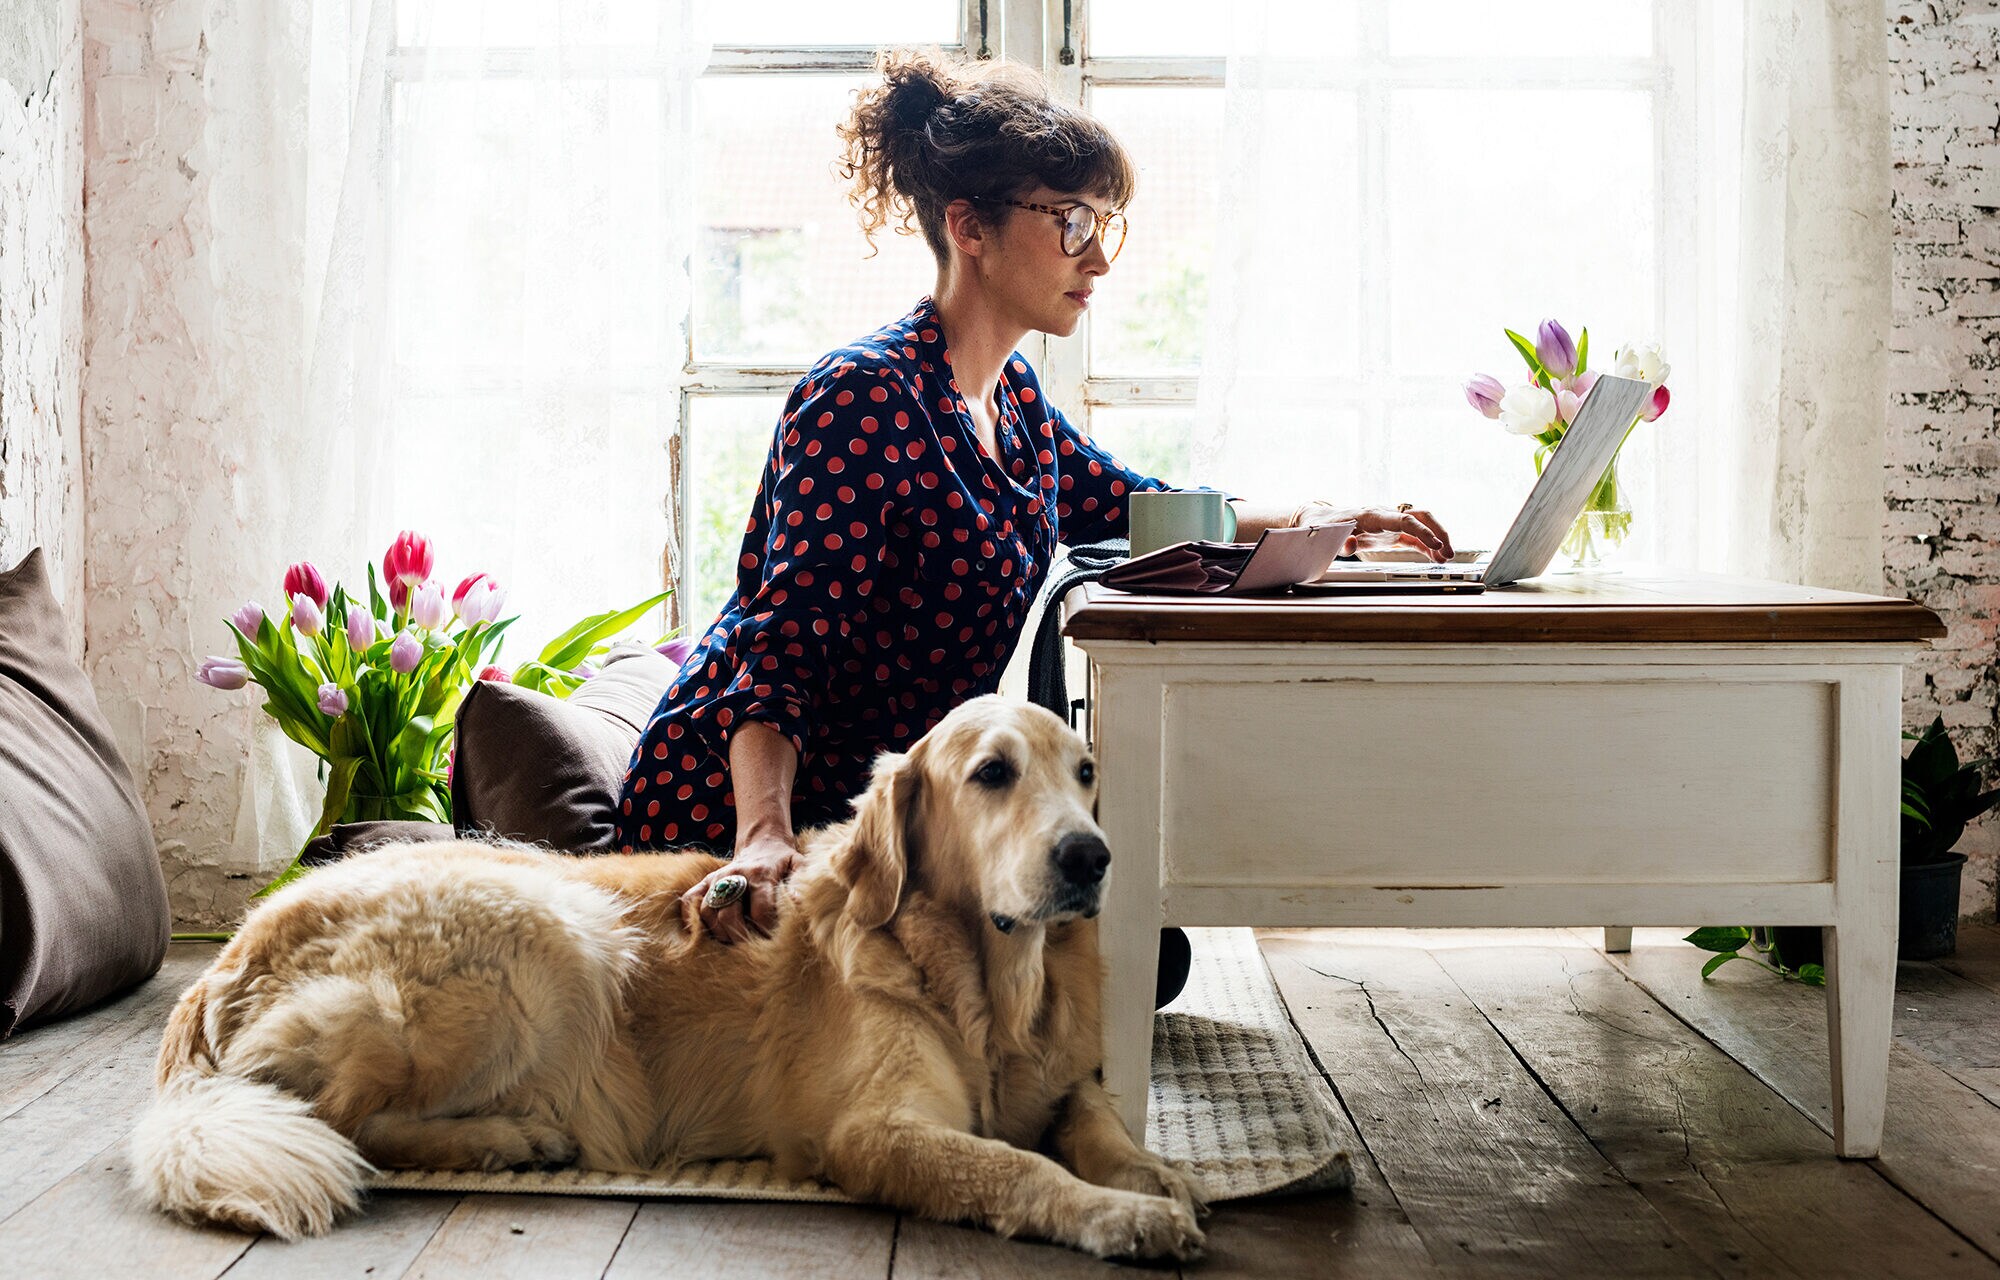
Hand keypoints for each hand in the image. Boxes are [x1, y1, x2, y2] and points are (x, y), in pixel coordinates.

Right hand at [681, 834, 800, 944]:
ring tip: (733, 939)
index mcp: (760, 874)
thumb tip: (798, 906)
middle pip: (729, 914)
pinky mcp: (704, 881)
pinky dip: (693, 918)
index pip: (760, 911)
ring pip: (708, 911)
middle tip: (751, 946)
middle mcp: (734, 875)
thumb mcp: (798, 866)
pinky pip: (689, 900)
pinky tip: (709, 930)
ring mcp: (716, 878)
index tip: (773, 941)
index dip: (766, 931)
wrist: (763, 843)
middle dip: (740, 935)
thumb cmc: (783, 861)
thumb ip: (800, 885)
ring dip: (719, 931)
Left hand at [1305, 503, 1453, 561]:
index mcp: (1373, 515)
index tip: (1436, 544)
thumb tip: (1350, 544)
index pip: (1404, 520)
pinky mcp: (1391, 532)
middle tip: (1448, 552)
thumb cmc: (1328, 527)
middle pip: (1421, 516)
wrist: (1326, 519)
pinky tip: (1437, 558)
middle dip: (1438, 532)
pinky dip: (1427, 546)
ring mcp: (1391, 523)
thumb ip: (1341, 543)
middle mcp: (1386, 515)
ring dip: (1437, 538)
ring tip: (1447, 557)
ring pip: (1422, 523)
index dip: (1422, 531)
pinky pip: (1414, 537)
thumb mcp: (1329, 537)